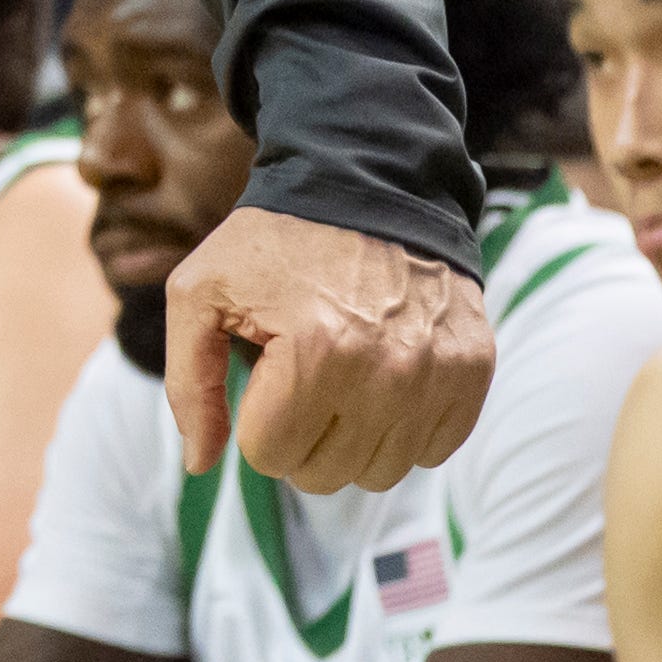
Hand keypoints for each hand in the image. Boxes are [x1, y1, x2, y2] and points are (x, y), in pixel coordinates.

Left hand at [164, 206, 493, 494]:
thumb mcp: (202, 291)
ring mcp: (436, 376)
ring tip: (344, 377)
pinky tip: (387, 379)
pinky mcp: (472, 373)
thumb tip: (199, 465)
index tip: (268, 370)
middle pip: (323, 474)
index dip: (256, 416)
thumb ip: (189, 383)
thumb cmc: (277, 242)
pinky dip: (405, 428)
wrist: (370, 187)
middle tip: (302, 376)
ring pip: (378, 474)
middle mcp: (385, 373)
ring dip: (352, 438)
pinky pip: (432, 452)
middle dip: (300, 433)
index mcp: (314, 352)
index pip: (268, 454)